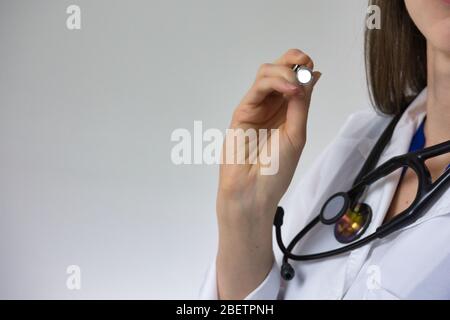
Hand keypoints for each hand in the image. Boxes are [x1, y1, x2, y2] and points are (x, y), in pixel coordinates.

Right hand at [215, 49, 320, 299]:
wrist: (252, 194)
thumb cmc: (275, 172)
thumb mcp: (296, 134)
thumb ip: (301, 105)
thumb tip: (313, 76)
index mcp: (284, 113)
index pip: (292, 81)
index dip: (302, 69)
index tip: (313, 68)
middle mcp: (269, 107)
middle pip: (277, 71)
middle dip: (292, 61)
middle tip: (305, 63)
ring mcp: (254, 109)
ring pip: (265, 75)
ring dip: (284, 71)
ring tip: (297, 84)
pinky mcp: (241, 113)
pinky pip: (256, 90)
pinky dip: (274, 83)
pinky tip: (289, 89)